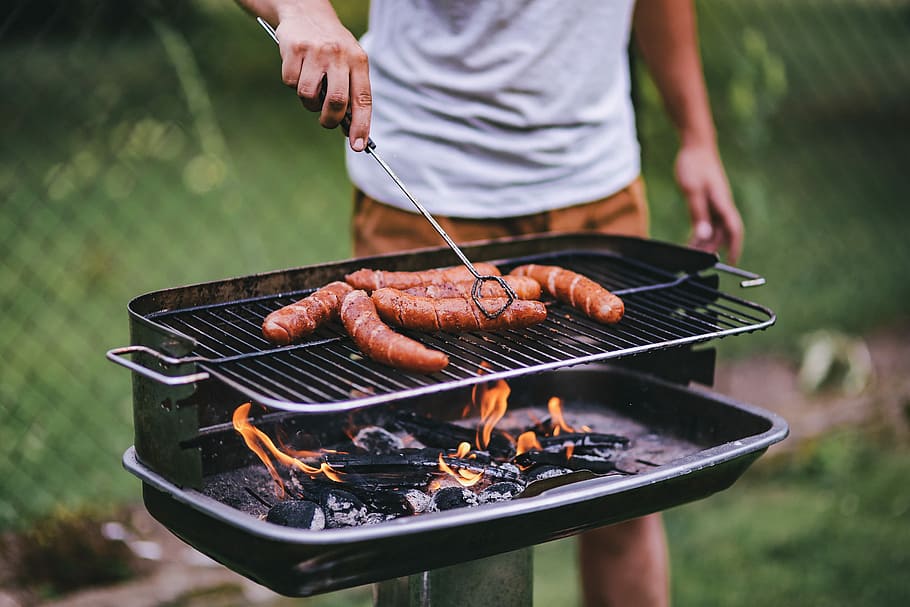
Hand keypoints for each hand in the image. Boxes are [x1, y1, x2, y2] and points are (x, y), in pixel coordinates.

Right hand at [274, 2, 370, 150]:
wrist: (306, 11)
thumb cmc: (331, 47)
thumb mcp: (348, 62)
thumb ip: (351, 91)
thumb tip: (349, 129)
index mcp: (358, 61)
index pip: (363, 100)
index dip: (361, 126)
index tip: (358, 146)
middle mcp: (339, 55)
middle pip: (336, 102)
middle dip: (330, 120)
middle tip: (326, 121)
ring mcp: (316, 51)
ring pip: (309, 95)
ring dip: (308, 102)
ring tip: (311, 88)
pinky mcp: (294, 49)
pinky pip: (290, 82)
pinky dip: (292, 83)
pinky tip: (298, 69)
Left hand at [674, 142, 742, 263]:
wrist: (696, 146)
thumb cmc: (694, 165)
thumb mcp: (692, 190)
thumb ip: (698, 214)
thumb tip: (704, 235)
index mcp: (722, 203)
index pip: (734, 230)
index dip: (734, 247)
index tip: (731, 262)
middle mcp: (723, 205)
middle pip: (722, 233)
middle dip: (712, 249)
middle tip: (696, 262)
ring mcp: (717, 203)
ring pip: (715, 228)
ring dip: (705, 241)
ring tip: (691, 253)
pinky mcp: (710, 200)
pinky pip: (708, 221)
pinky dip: (701, 231)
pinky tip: (692, 239)